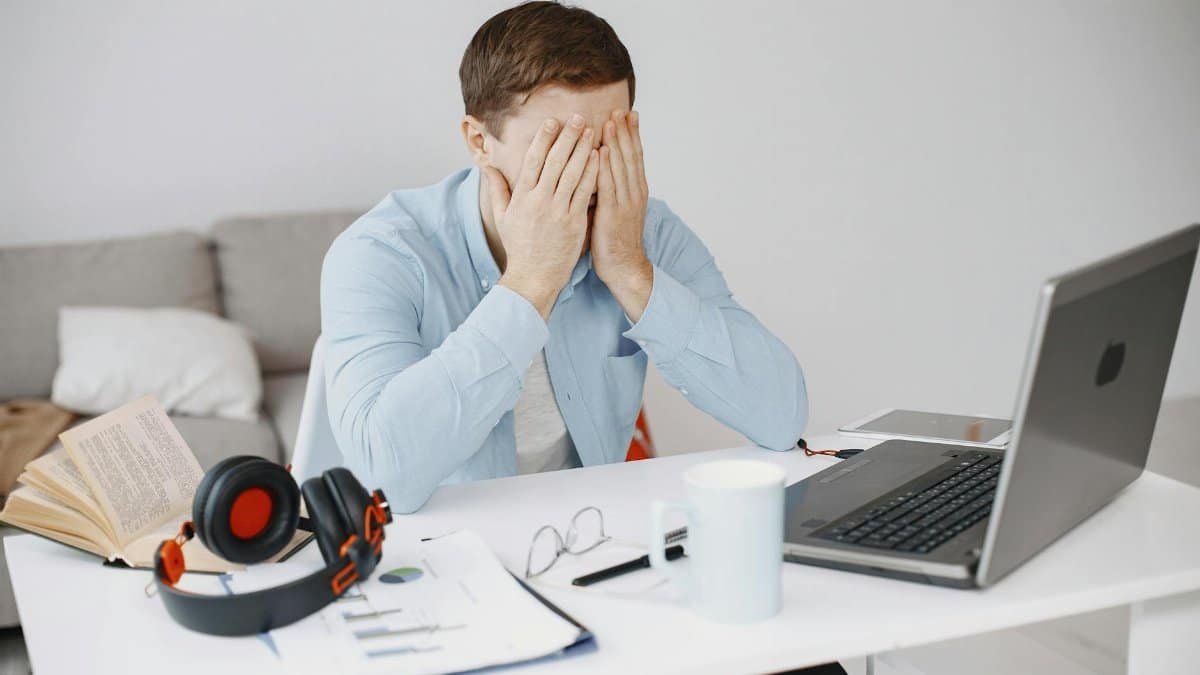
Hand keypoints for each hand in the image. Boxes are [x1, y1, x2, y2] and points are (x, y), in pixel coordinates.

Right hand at [484, 114, 599, 319]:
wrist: (534, 277)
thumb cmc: (519, 247)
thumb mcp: (502, 217)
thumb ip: (497, 189)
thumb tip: (487, 166)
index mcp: (522, 197)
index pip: (533, 161)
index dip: (544, 139)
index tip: (552, 122)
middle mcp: (540, 201)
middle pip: (555, 161)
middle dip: (567, 137)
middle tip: (578, 118)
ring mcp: (558, 211)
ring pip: (572, 173)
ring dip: (583, 149)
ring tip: (591, 131)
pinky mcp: (574, 222)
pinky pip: (585, 192)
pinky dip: (592, 173)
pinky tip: (599, 157)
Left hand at [593, 110, 652, 318]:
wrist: (624, 267)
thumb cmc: (615, 240)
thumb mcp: (617, 209)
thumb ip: (610, 189)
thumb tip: (599, 169)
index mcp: (635, 191)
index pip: (634, 156)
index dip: (631, 134)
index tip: (628, 114)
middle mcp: (634, 193)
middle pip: (630, 155)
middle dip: (625, 131)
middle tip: (620, 109)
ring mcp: (625, 202)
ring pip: (621, 166)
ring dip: (616, 142)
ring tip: (612, 121)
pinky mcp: (612, 213)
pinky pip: (608, 185)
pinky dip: (605, 166)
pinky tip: (601, 150)